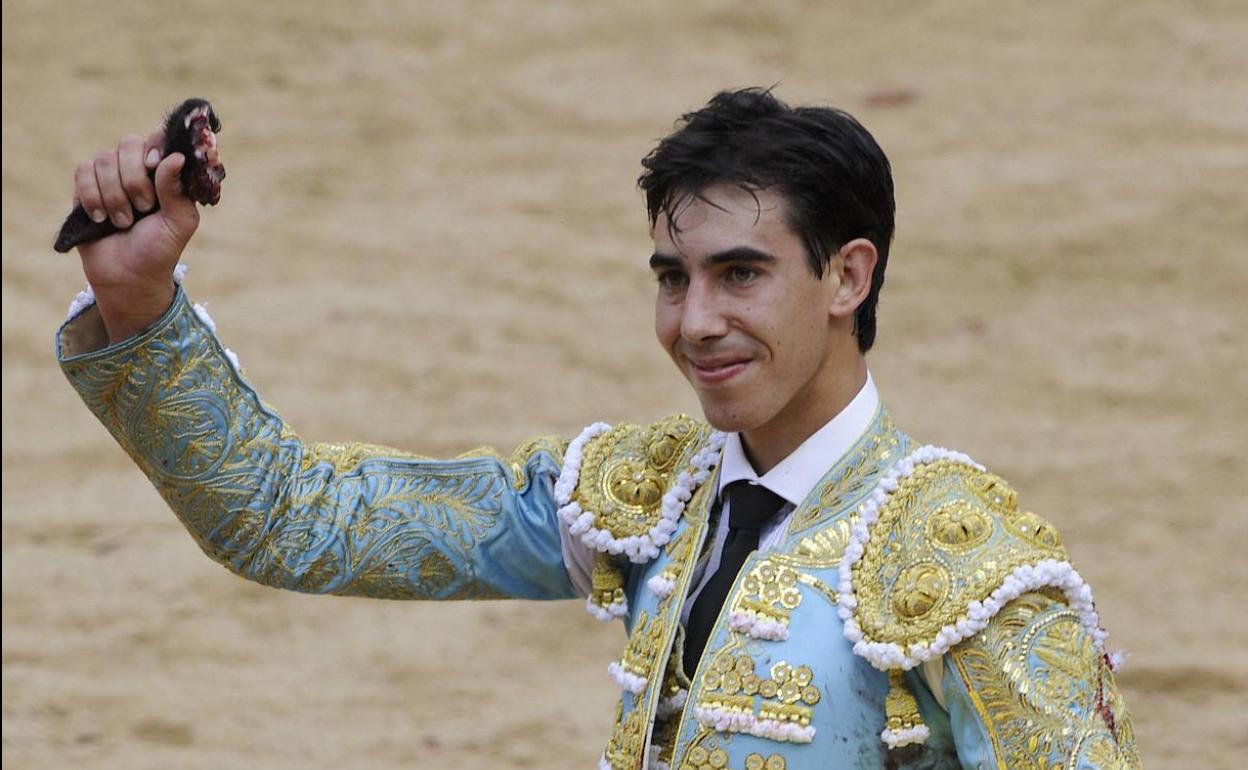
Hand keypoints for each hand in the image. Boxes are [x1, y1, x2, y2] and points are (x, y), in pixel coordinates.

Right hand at [72, 127, 201, 341]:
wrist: (128, 277)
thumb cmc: (160, 250)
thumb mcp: (179, 223)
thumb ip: (176, 189)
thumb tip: (176, 157)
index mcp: (166, 173)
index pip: (160, 137)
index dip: (155, 144)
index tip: (154, 164)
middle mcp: (137, 169)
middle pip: (129, 142)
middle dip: (135, 177)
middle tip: (144, 207)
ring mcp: (110, 176)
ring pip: (104, 158)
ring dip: (114, 194)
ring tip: (123, 222)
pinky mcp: (85, 188)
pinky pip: (83, 171)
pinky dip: (92, 195)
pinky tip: (100, 219)